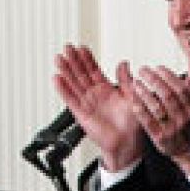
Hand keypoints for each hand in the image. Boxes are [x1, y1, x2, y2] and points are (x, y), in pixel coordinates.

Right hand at [53, 45, 142, 171]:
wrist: (128, 143)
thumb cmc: (133, 124)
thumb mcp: (133, 97)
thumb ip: (126, 81)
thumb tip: (124, 63)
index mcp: (107, 89)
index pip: (94, 70)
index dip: (87, 59)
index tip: (81, 48)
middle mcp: (95, 94)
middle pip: (81, 74)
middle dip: (74, 61)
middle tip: (68, 47)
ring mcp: (86, 103)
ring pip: (73, 83)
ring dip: (66, 71)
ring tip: (59, 58)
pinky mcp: (81, 113)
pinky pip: (70, 99)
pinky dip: (63, 89)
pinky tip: (57, 78)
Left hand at [127, 65, 189, 160]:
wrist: (180, 149)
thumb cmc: (182, 125)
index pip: (182, 89)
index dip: (170, 76)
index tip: (158, 67)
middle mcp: (183, 117)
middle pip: (168, 95)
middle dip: (154, 80)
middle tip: (143, 70)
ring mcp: (171, 127)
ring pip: (157, 107)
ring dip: (146, 92)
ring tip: (136, 82)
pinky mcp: (159, 135)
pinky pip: (147, 119)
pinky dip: (139, 107)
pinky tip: (133, 98)